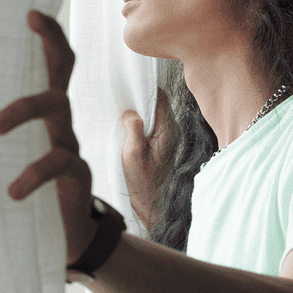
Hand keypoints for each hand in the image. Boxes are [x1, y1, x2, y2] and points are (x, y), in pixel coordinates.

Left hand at [0, 10, 94, 263]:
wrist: (61, 241)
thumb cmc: (19, 193)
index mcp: (40, 115)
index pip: (49, 65)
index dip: (47, 36)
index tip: (29, 12)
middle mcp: (58, 123)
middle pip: (61, 72)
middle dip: (51, 42)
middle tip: (29, 23)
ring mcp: (69, 147)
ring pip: (56, 110)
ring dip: (23, 109)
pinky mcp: (76, 178)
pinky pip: (59, 164)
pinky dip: (34, 174)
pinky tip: (13, 192)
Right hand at [121, 87, 171, 231]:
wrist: (152, 206)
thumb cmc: (143, 184)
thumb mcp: (133, 155)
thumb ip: (133, 129)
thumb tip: (130, 111)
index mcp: (168, 131)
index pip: (160, 99)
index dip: (145, 89)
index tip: (129, 86)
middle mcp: (171, 132)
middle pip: (156, 105)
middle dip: (139, 101)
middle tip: (121, 100)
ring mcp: (166, 139)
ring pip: (152, 116)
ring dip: (137, 113)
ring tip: (121, 114)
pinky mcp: (159, 147)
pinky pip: (149, 127)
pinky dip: (138, 124)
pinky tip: (126, 129)